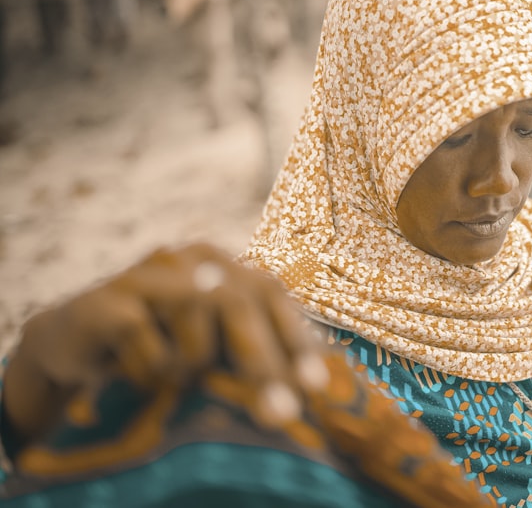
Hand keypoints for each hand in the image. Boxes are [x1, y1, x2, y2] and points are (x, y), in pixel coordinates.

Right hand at [2, 243, 326, 446]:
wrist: (73, 345)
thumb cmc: (159, 347)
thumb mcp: (211, 348)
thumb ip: (252, 354)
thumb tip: (310, 393)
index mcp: (225, 266)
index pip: (272, 295)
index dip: (297, 339)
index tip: (317, 387)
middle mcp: (192, 259)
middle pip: (239, 303)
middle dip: (263, 363)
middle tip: (281, 413)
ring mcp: (148, 273)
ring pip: (194, 310)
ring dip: (193, 360)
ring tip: (179, 382)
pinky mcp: (105, 298)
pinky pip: (139, 331)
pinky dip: (148, 366)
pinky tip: (143, 379)